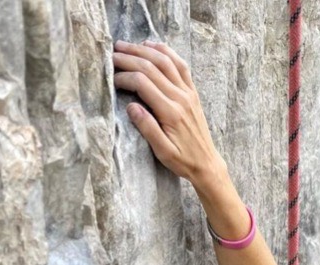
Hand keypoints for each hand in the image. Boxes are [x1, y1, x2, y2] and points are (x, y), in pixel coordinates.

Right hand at [112, 40, 222, 187]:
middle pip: (151, 67)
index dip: (124, 77)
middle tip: (112, 54)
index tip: (112, 79)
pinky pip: (180, 65)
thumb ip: (148, 129)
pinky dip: (166, 51)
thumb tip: (131, 106)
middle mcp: (180, 98)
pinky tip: (152, 46)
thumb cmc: (183, 161)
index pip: (142, 83)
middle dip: (129, 57)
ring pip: (165, 61)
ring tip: (126, 46)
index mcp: (171, 113)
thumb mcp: (163, 152)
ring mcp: (188, 92)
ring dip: (144, 50)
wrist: (207, 163)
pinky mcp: (193, 92)